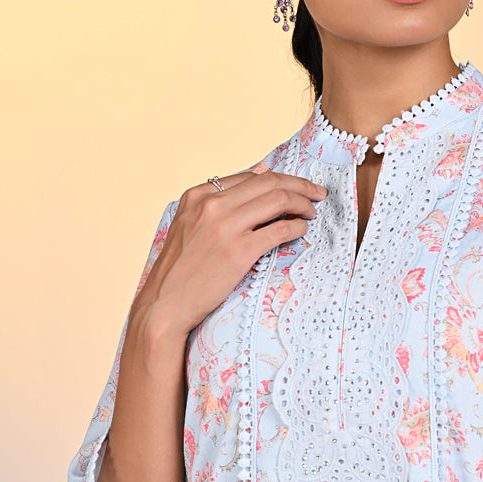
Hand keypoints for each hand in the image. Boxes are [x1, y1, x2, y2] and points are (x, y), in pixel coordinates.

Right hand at [134, 168, 326, 336]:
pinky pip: (278, 230)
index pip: (250, 177)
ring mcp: (225, 227)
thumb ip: (215, 207)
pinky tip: (301, 231)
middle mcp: (211, 205)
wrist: (165, 304)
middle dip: (300, 185)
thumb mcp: (189, 226)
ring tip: (311, 213)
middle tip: (317, 193)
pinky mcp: (237, 251)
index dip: (279, 179)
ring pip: (278, 200)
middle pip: (269, 182)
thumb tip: (255, 185)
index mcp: (198, 195)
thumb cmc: (179, 271)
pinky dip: (296, 227)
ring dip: (302, 204)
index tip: (295, 187)